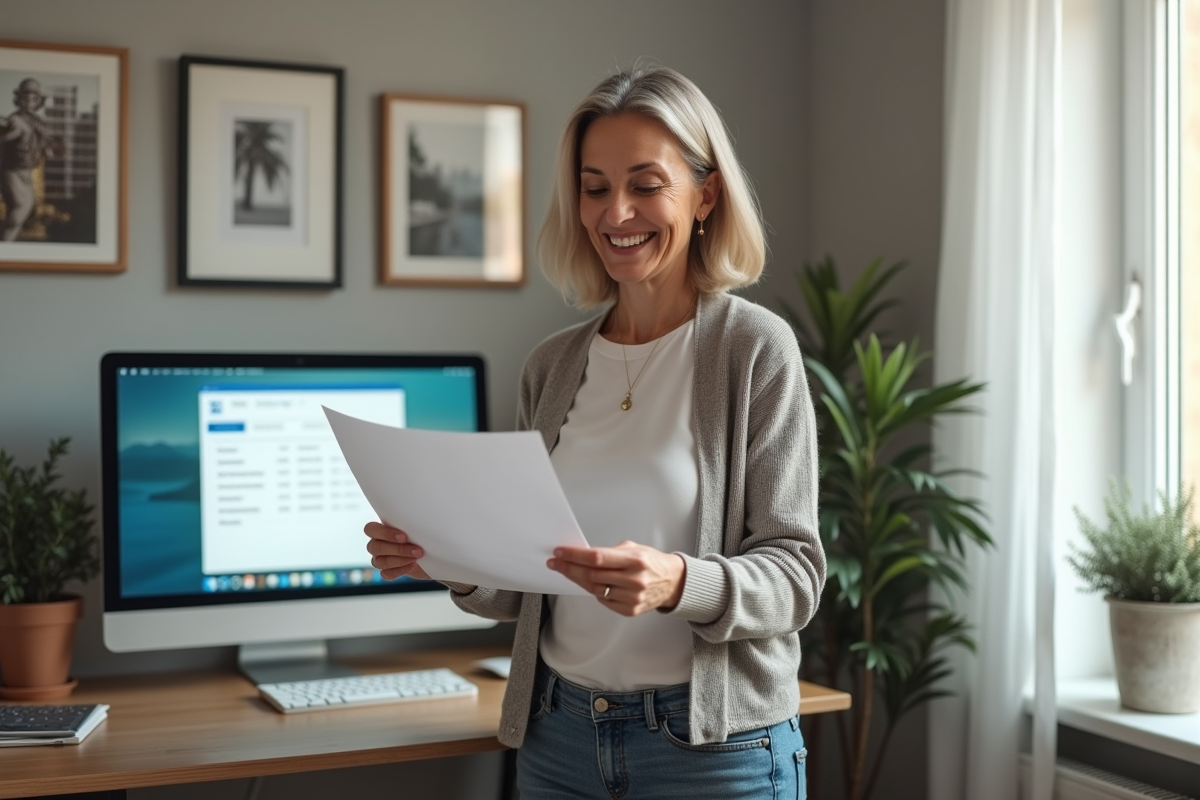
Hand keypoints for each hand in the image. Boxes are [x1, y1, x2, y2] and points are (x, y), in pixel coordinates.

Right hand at [364, 522, 430, 580]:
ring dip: (400, 560)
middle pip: (374, 547)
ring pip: (379, 562)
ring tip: (417, 557)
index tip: (404, 537)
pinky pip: (386, 574)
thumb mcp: (418, 526)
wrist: (432, 553)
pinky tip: (412, 566)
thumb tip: (420, 519)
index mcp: (380, 529)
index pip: (370, 529)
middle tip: (416, 550)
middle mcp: (377, 543)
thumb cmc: (423, 535)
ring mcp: (380, 559)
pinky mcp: (388, 572)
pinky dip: (400, 570)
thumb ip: (411, 523)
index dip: (385, 534)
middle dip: (397, 549)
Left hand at [548, 541, 685, 615]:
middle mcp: (634, 580)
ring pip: (594, 589)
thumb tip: (582, 555)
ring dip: (578, 580)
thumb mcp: (633, 548)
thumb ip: (609, 552)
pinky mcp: (630, 610)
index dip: (575, 555)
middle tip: (555, 563)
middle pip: (592, 575)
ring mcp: (632, 598)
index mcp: (635, 560)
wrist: (672, 582)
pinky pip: (603, 601)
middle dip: (569, 568)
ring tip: (568, 571)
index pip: (597, 557)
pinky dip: (594, 591)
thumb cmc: (651, 562)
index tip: (560, 553)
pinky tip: (591, 583)